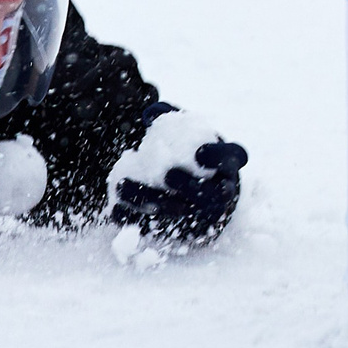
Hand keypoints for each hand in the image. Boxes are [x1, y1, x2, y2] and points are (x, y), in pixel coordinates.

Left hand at [108, 103, 246, 248]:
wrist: (197, 194)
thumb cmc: (190, 157)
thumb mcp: (188, 136)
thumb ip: (170, 121)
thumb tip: (150, 114)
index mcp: (227, 165)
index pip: (232, 158)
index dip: (218, 157)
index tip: (199, 153)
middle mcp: (221, 195)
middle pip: (211, 196)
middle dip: (190, 187)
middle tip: (167, 175)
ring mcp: (201, 217)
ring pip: (179, 215)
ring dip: (150, 202)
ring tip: (122, 186)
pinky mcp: (178, 234)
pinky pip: (156, 229)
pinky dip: (134, 220)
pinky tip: (115, 209)